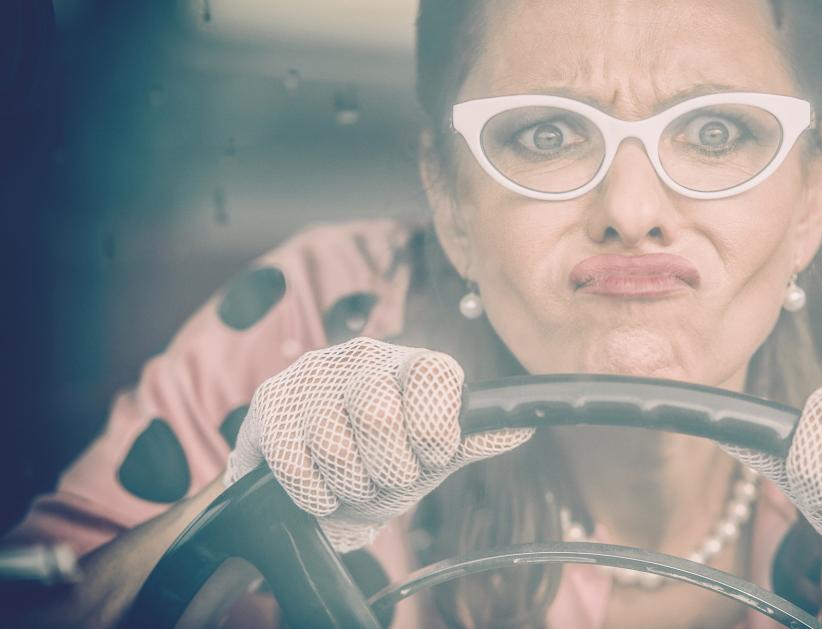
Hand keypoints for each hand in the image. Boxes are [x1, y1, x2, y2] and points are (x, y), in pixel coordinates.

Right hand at [225, 336, 532, 551]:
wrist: (320, 484)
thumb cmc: (384, 460)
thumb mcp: (435, 454)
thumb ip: (473, 438)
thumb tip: (522, 426)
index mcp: (411, 364)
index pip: (434, 376)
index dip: (432, 430)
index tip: (428, 456)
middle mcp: (362, 358)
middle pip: (377, 412)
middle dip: (387, 468)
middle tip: (386, 478)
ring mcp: (311, 376)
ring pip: (332, 443)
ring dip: (349, 486)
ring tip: (352, 483)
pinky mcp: (268, 404)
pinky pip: (292, 460)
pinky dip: (313, 493)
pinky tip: (320, 488)